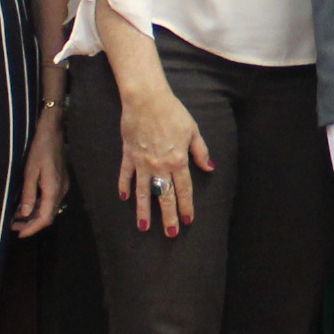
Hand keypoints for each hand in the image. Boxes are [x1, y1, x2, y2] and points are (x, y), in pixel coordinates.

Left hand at [10, 106, 67, 236]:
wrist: (53, 131)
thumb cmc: (39, 149)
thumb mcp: (30, 171)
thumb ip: (28, 194)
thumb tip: (25, 214)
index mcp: (53, 190)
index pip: (45, 218)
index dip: (32, 228)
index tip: (19, 234)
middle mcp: (61, 191)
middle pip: (48, 216)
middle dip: (31, 224)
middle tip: (13, 227)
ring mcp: (62, 187)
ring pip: (49, 209)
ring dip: (34, 216)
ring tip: (16, 218)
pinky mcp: (60, 182)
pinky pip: (50, 201)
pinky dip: (38, 207)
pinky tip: (26, 205)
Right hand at [117, 85, 213, 236]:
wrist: (146, 99)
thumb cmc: (172, 112)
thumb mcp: (193, 131)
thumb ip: (200, 152)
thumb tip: (209, 167)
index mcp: (178, 161)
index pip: (184, 189)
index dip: (186, 206)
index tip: (188, 221)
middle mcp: (160, 166)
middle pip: (165, 196)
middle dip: (168, 216)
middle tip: (170, 234)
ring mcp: (142, 162)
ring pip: (144, 192)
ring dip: (144, 210)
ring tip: (143, 227)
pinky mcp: (128, 155)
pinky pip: (126, 175)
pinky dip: (124, 186)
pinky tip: (124, 198)